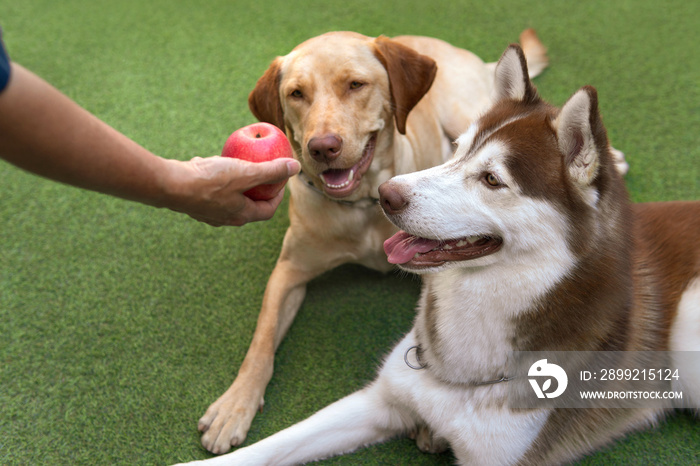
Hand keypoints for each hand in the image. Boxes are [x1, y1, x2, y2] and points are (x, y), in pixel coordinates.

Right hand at [164, 156, 300, 225]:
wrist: (169, 185)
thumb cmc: (209, 181)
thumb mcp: (246, 173)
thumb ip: (271, 170)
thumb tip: (295, 166)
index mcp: (241, 215)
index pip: (268, 210)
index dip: (278, 196)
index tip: (281, 181)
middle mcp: (226, 218)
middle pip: (250, 205)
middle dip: (259, 189)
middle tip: (264, 172)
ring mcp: (209, 211)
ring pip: (229, 196)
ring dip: (237, 183)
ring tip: (241, 164)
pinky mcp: (195, 201)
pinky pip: (212, 190)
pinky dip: (218, 177)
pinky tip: (215, 161)